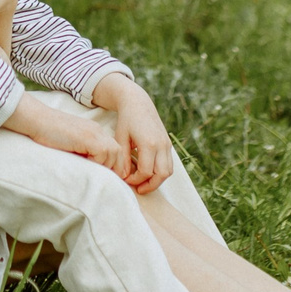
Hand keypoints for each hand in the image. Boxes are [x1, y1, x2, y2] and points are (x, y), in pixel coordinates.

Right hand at [1, 94, 126, 174]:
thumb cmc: (49, 134)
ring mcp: (94, 133)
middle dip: (114, 168)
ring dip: (104, 166)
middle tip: (101, 178)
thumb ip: (84, 153)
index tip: (105, 177)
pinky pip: (102, 154)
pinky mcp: (88, 137)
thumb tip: (93, 172)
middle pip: (118, 153)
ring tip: (89, 169)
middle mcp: (98, 131)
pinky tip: (83, 162)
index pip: (115, 151)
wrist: (38, 120)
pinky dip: (97, 162)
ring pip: (113, 154)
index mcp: (95, 132)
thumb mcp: (72, 144)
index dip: (113, 165)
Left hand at [93, 76, 175, 193]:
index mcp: (148, 143)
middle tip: (138, 189)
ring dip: (157, 180)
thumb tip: (124, 177)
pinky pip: (169, 164)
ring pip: (168, 171)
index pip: (146, 171)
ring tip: (143, 183)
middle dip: (150, 185)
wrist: (138, 103)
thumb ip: (123, 159)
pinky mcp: (168, 144)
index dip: (136, 180)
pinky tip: (148, 173)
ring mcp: (167, 144)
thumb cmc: (126, 120)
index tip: (125, 179)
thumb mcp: (121, 139)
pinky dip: (161, 172)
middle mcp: (161, 145)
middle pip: (161, 175)